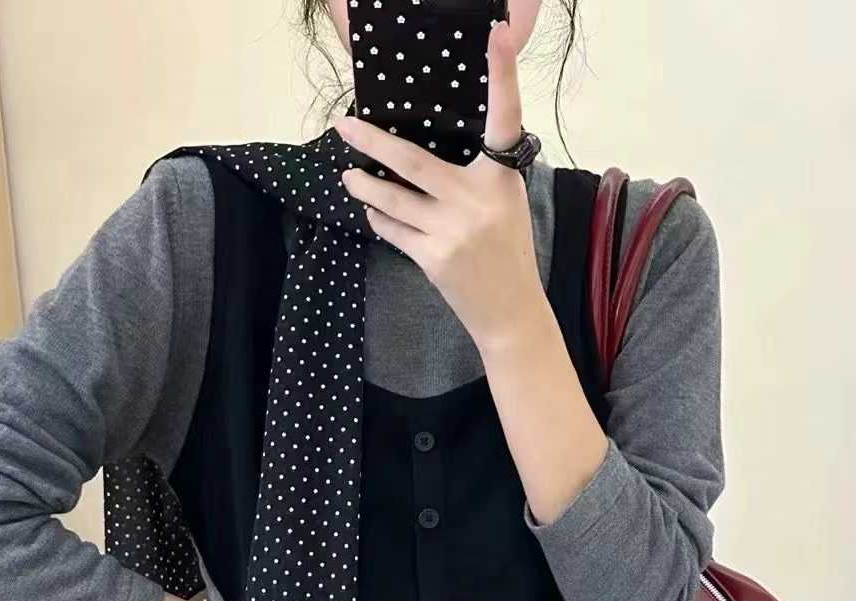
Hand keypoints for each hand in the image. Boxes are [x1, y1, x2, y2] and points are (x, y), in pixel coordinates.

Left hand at [335, 20, 547, 354]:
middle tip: (344, 126)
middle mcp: (476, 199)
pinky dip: (380, 219)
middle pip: (413, 161)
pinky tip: (373, 213)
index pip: (504, 118)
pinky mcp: (433, 258)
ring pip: (392, 199)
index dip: (502, 75)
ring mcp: (452, 230)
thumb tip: (428, 151)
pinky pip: (393, 230)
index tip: (494, 34)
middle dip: (371, 143)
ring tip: (348, 178)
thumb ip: (477, 175)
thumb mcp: (505, 204)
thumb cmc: (508, 252)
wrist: (511, 312)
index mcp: (501, 178)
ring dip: (364, 187)